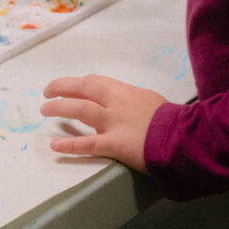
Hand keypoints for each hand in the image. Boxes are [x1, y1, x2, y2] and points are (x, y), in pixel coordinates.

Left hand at [40, 74, 165, 172]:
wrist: (183, 137)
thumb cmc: (170, 119)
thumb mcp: (149, 101)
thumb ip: (130, 101)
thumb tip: (120, 105)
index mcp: (124, 91)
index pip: (94, 82)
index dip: (76, 83)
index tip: (64, 86)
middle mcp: (115, 103)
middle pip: (82, 89)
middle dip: (61, 88)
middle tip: (46, 93)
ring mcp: (114, 123)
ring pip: (80, 110)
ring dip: (59, 108)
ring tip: (45, 110)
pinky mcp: (115, 145)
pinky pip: (88, 144)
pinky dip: (70, 145)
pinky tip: (55, 146)